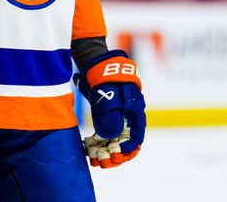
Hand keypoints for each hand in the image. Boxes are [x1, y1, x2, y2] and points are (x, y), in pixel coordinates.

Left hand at [75, 50, 145, 167]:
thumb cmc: (103, 76)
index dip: (129, 148)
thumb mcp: (105, 92)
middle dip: (115, 153)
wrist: (94, 63)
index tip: (117, 156)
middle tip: (104, 163)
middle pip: (126, 139)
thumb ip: (109, 111)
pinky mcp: (107, 115)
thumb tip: (111, 135)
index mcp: (134, 108)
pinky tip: (88, 149)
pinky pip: (105, 133)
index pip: (137, 134)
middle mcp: (128, 114)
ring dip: (106, 150)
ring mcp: (118, 115)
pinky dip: (98, 142)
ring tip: (94, 160)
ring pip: (114, 138)